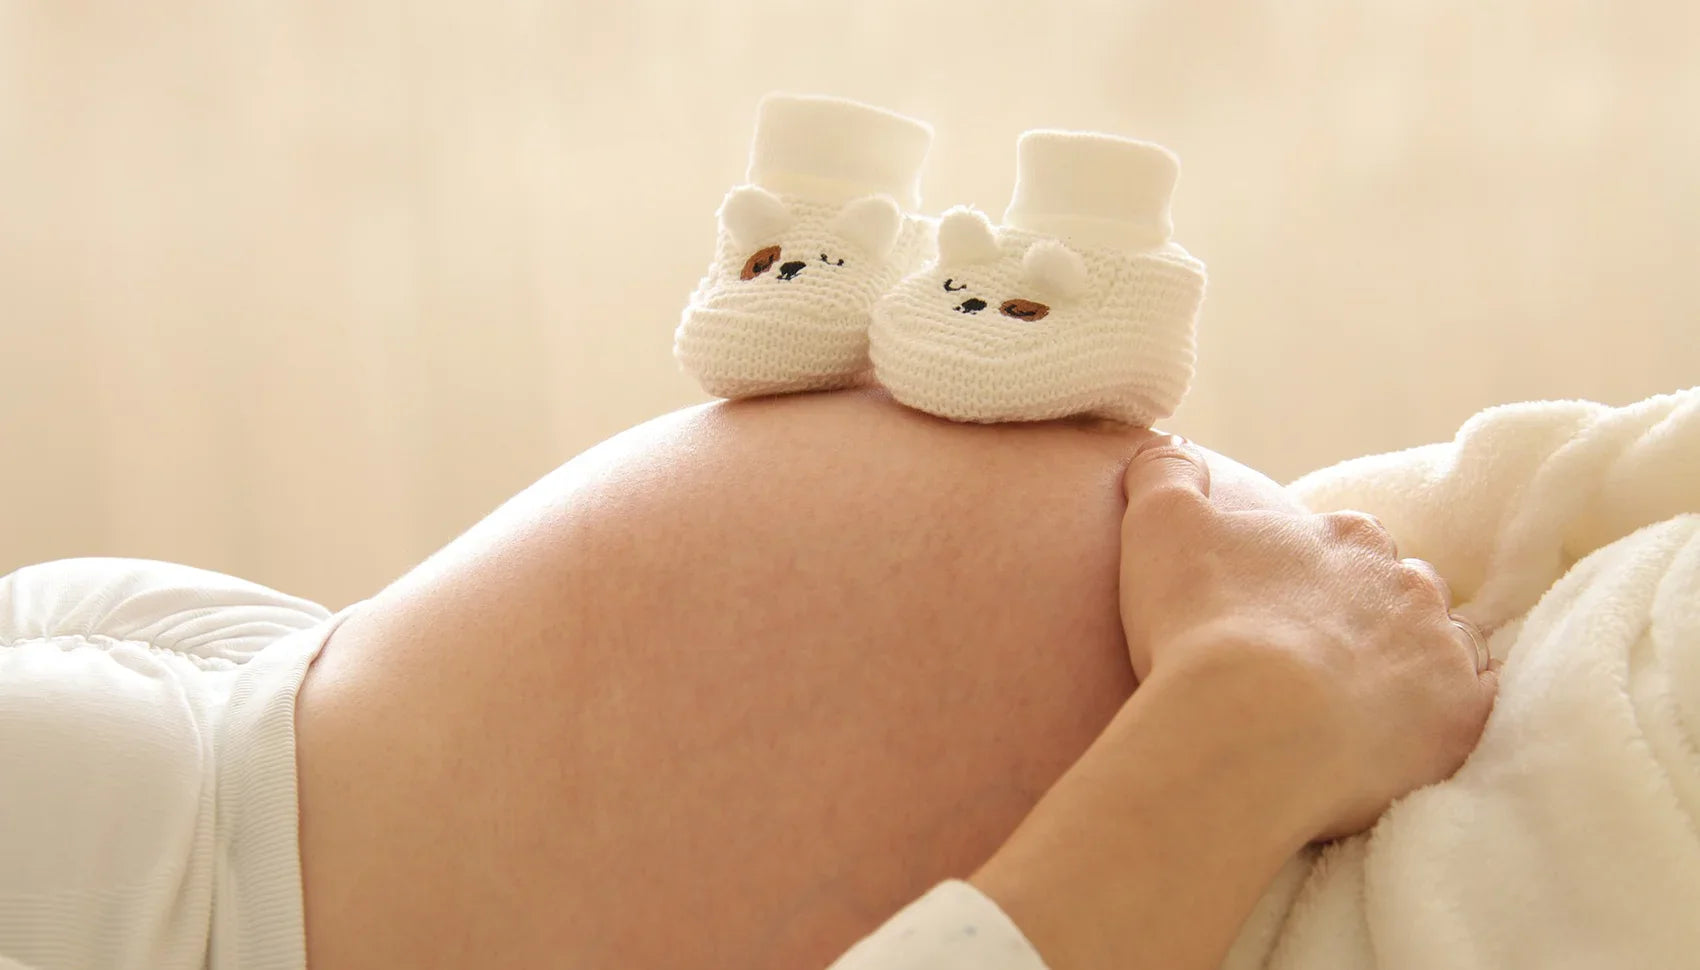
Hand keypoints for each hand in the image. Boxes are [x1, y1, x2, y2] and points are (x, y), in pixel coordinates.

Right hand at [1118, 435, 1499, 840]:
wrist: (1251, 730)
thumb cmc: (1202, 625)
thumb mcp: (1161, 525)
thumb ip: (1167, 473)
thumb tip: (1170, 444)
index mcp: (1346, 536)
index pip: (1344, 542)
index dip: (1311, 575)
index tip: (1278, 608)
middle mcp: (1408, 582)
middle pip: (1397, 592)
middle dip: (1366, 617)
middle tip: (1313, 660)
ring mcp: (1442, 650)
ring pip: (1439, 645)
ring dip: (1407, 664)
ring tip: (1356, 704)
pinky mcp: (1462, 717)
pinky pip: (1469, 706)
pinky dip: (1442, 714)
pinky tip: (1401, 736)